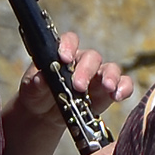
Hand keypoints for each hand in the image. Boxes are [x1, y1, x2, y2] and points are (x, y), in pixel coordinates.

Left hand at [19, 31, 134, 121]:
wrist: (45, 114)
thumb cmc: (38, 94)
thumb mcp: (31, 88)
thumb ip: (36, 82)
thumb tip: (40, 78)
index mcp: (64, 53)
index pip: (70, 40)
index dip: (68, 46)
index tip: (64, 58)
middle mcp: (84, 62)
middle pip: (92, 57)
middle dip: (86, 71)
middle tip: (78, 87)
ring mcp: (98, 76)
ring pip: (111, 68)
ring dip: (111, 77)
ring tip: (108, 88)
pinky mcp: (108, 92)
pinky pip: (123, 84)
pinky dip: (124, 88)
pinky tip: (118, 96)